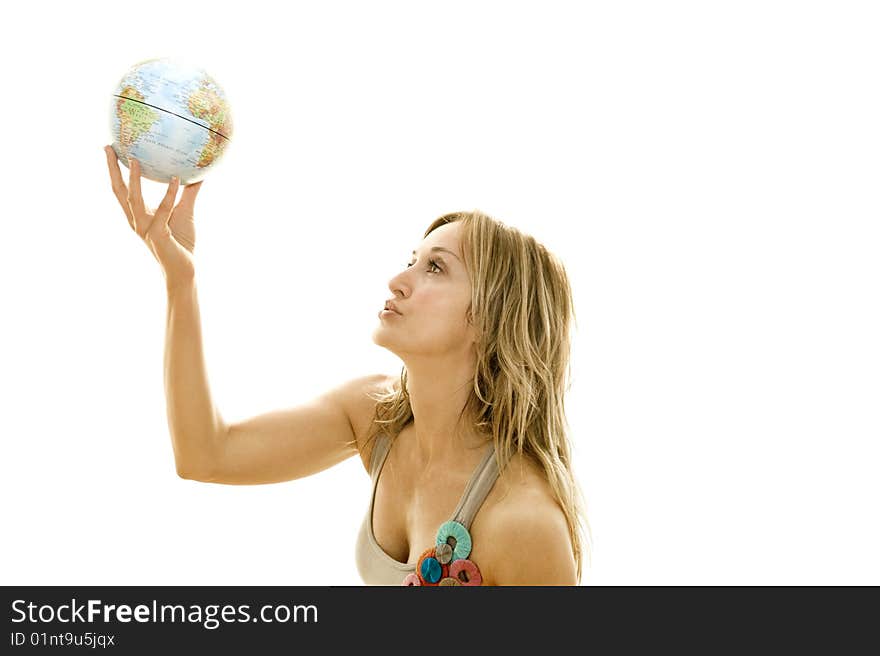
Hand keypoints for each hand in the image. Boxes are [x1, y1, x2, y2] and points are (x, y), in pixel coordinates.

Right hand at [104, 145, 203, 286]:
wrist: (184, 269)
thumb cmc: (181, 242)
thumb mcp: (184, 211)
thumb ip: (187, 193)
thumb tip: (197, 174)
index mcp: (138, 215)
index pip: (121, 189)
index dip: (114, 170)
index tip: (110, 149)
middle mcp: (137, 221)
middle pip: (119, 192)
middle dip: (112, 170)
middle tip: (109, 148)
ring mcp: (145, 229)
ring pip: (135, 200)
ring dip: (134, 180)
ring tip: (135, 160)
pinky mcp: (159, 235)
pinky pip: (164, 211)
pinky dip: (169, 195)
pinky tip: (176, 179)